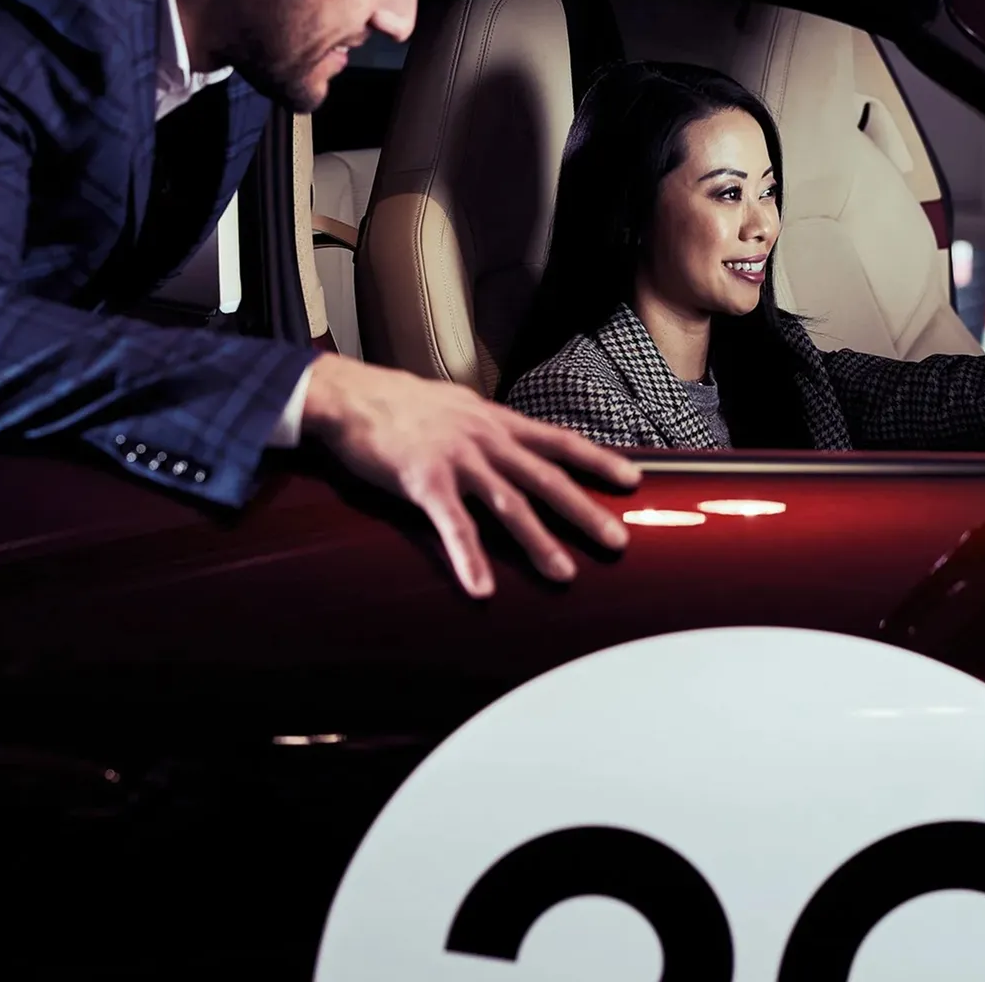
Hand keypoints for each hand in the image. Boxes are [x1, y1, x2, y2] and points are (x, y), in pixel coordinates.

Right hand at [298, 354, 635, 596]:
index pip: (558, 440)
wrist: (352, 395)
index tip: (632, 479)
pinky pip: (453, 525)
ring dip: (538, 542)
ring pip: (508, 504)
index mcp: (496, 423)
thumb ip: (489, 429)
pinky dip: (469, 558)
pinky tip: (482, 589)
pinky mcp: (424, 482)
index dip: (597, 459)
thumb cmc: (403, 405)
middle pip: (546, 478)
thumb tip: (515, 444)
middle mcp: (486, 440)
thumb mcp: (459, 407)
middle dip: (584, 511)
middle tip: (618, 542)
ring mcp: (458, 460)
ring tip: (565, 575)